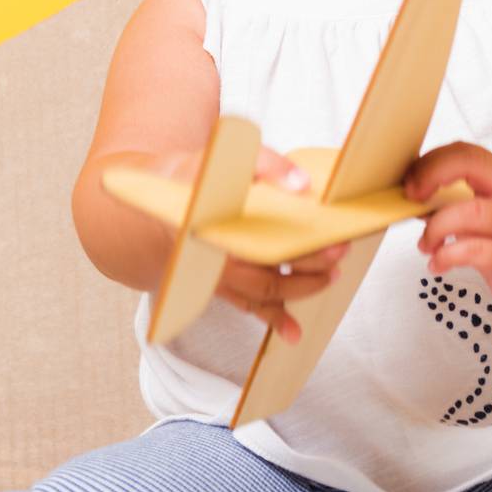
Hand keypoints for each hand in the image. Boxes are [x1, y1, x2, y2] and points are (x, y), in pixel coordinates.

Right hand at [160, 143, 348, 343]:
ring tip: (329, 280)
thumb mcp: (226, 159)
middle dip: (309, 267)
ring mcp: (216, 276)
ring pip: (261, 293)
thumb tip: (301, 184)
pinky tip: (293, 332)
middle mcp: (216, 259)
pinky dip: (272, 319)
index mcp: (218, 227)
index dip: (303, 246)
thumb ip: (266, 165)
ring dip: (297, 291)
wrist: (153, 201)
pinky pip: (247, 307)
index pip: (269, 241)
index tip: (334, 241)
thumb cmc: (196, 178)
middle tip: (339, 256)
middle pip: (269, 272)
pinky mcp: (218, 285)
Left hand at [403, 141, 491, 321]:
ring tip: (427, 245)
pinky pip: (475, 251)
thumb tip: (415, 200)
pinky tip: (439, 265)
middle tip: (411, 198)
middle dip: (432, 175)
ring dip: (435, 228)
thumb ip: (462, 202)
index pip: (468, 152)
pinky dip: (447, 256)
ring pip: (470, 212)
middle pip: (472, 167)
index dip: (433, 161)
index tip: (410, 181)